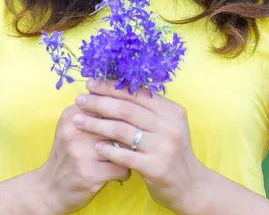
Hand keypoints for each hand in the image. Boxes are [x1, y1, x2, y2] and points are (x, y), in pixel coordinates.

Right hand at [37, 103, 130, 214]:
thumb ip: (92, 110)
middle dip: (132, 131)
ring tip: (130, 154)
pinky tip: (121, 171)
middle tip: (137, 136)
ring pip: (124, 145)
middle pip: (119, 123)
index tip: (133, 116)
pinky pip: (122, 168)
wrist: (49, 188)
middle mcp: (76, 130)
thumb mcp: (72, 126)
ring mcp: (82, 153)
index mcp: (73, 114)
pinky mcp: (90, 174)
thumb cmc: (67, 153)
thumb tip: (121, 97)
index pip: (108, 103)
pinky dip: (126, 171)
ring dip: (131, 151)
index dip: (125, 110)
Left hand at [72, 78, 205, 212]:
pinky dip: (108, 150)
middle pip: (127, 109)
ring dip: (97, 124)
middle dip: (99, 102)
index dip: (112, 87)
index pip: (137, 93)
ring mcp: (163, 146)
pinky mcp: (156, 167)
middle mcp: (169, 125)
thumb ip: (147, 111)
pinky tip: (95, 147)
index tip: (92, 83)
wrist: (190, 186)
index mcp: (170, 111)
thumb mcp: (166, 126)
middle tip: (80, 99)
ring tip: (78, 121)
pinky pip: (126, 156)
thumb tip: (116, 91)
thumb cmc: (171, 152)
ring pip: (122, 130)